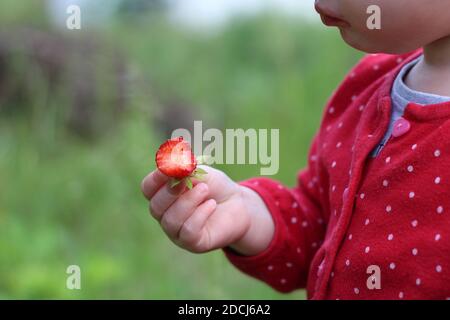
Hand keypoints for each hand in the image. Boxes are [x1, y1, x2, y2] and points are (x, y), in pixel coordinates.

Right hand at [141, 166, 273, 254]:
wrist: (238, 205)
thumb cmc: (215, 187)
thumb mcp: (202, 172)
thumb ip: (187, 169)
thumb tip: (173, 165)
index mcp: (163, 194)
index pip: (148, 188)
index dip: (155, 178)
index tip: (167, 168)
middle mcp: (166, 214)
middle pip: (155, 206)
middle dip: (170, 192)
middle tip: (185, 181)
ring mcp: (177, 231)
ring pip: (172, 220)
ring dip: (188, 202)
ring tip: (205, 189)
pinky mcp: (193, 242)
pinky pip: (188, 231)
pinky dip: (199, 215)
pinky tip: (211, 205)